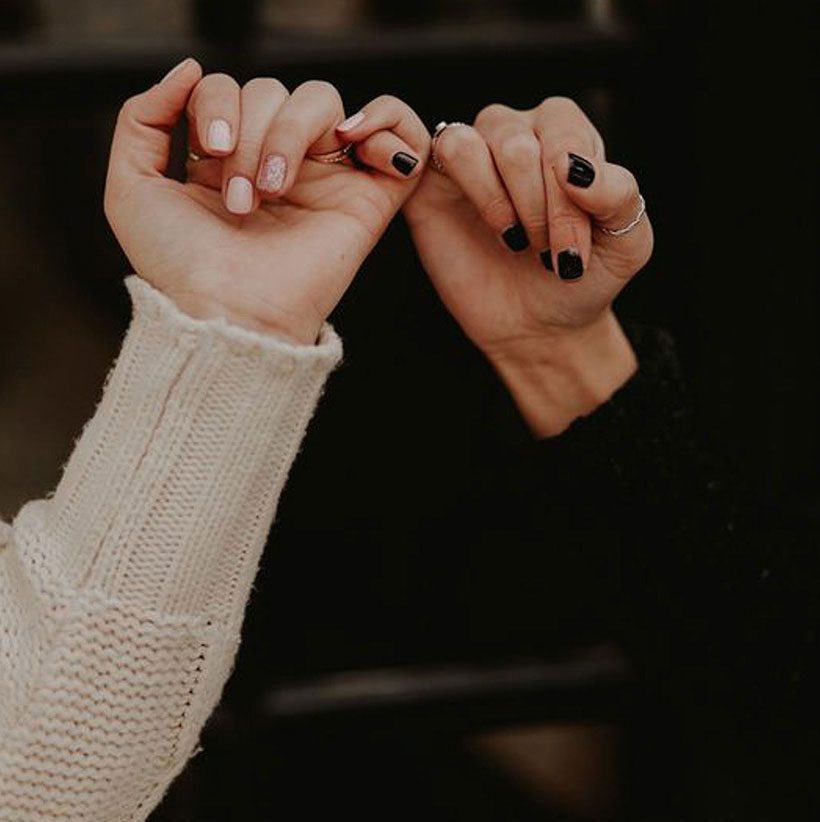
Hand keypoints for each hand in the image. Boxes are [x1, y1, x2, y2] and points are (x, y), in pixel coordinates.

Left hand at [105, 58, 428, 343]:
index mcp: (229, 159)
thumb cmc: (182, 266)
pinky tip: (350, 141)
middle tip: (242, 195)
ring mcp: (325, 178)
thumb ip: (143, 116)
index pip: (229, 88)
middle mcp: (278, 162)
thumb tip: (189, 68)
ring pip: (322, 100)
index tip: (209, 155)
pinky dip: (386, 119)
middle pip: (273, 90)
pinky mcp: (369, 198)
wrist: (227, 312)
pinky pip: (401, 133)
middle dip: (252, 132)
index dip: (217, 106)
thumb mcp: (132, 186)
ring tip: (277, 189)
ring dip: (290, 133)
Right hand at [403, 97, 652, 434]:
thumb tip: (574, 166)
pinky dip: (468, 185)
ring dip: (499, 201)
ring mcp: (474, 154)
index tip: (572, 256)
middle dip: (536, 210)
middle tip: (545, 255)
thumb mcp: (627, 244)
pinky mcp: (436, 182)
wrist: (539, 326)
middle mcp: (519, 133)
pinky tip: (490, 228)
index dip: (568, 201)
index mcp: (566, 135)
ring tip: (515, 239)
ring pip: (477, 139)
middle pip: (519, 143)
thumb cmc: (584, 278)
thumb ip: (619, 195)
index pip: (564, 139)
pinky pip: (444, 149)